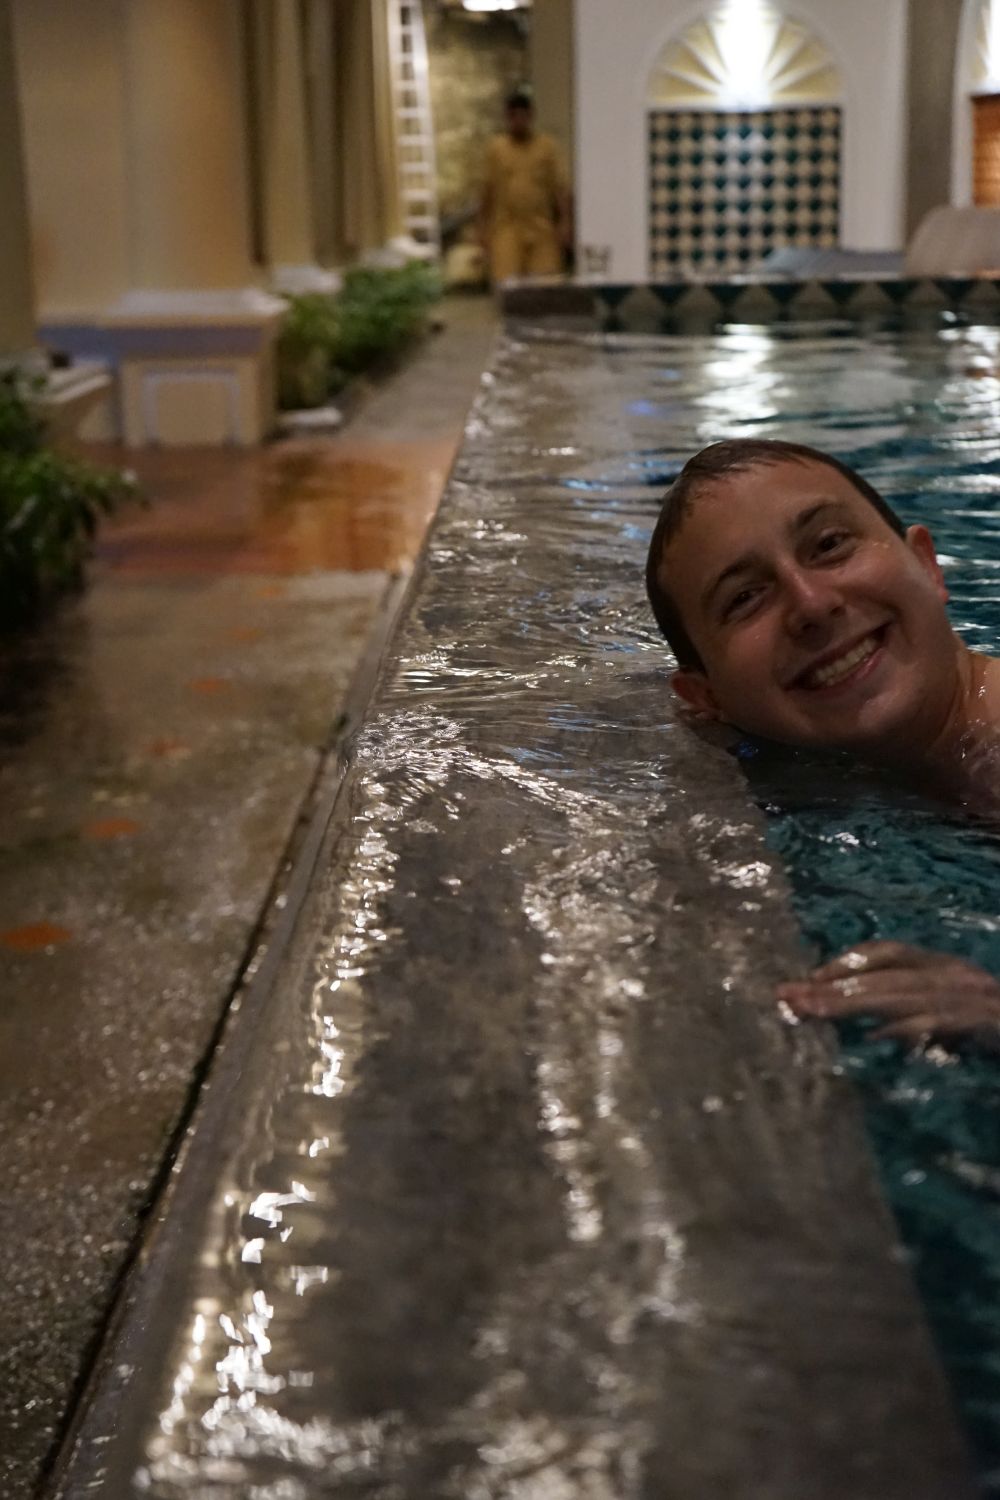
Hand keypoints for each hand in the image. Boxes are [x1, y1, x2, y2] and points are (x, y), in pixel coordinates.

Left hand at [777, 941, 999, 1045]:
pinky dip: (912, 1026)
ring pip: (906, 994)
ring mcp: (978, 997)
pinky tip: (879, 1036)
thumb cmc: (994, 1036)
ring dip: (856, 1002)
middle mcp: (960, 975)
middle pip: (886, 975)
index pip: (888, 954)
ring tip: (815, 1012)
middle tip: (789, 999)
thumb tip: (874, 1029)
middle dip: (833, 986)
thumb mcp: (953, 1025)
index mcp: (948, 969)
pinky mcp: (992, 1024)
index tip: (804, 983)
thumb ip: (918, 1021)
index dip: (843, 964)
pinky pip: (946, 1021)